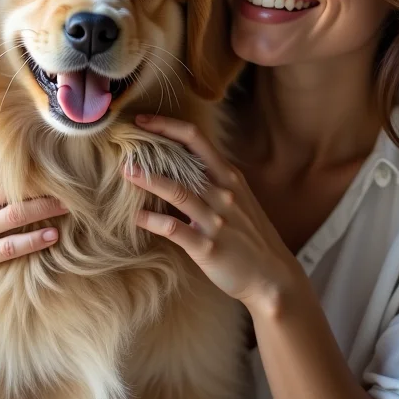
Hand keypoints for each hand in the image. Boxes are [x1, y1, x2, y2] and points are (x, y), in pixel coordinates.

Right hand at [0, 180, 68, 285]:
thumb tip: (19, 163)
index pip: (6, 178)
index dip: (34, 176)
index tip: (57, 173)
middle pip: (15, 196)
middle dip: (46, 193)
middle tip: (71, 191)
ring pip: (15, 219)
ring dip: (45, 212)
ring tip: (67, 209)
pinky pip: (9, 248)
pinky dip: (33, 241)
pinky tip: (51, 236)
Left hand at [124, 115, 305, 314]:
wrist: (272, 277)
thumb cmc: (251, 235)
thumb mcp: (238, 199)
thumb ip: (214, 180)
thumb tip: (180, 163)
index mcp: (230, 177)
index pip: (197, 139)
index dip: (168, 126)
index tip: (142, 120)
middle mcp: (224, 193)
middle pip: (186, 159)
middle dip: (156, 144)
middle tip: (126, 137)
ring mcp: (216, 220)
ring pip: (179, 192)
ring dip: (149, 180)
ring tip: (126, 171)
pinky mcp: (208, 248)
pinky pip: (175, 230)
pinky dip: (153, 221)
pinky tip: (136, 216)